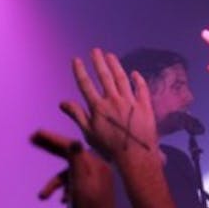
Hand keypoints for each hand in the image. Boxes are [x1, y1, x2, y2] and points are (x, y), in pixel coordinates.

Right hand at [31, 130, 122, 207]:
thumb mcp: (81, 183)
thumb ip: (77, 161)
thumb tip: (74, 142)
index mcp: (94, 164)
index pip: (70, 146)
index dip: (52, 139)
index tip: (36, 134)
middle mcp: (96, 168)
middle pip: (69, 153)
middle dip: (50, 148)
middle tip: (32, 139)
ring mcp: (95, 178)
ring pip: (69, 173)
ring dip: (55, 184)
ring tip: (43, 196)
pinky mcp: (93, 189)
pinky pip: (74, 184)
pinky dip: (66, 191)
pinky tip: (63, 203)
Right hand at [60, 49, 157, 163]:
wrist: (135, 156)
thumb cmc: (109, 148)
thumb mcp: (88, 133)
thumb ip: (77, 115)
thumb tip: (63, 102)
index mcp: (98, 107)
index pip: (86, 84)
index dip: (80, 71)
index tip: (76, 60)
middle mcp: (114, 101)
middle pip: (104, 77)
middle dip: (98, 62)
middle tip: (95, 50)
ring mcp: (130, 102)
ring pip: (122, 79)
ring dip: (115, 66)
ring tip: (110, 56)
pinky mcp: (145, 107)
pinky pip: (141, 89)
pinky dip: (138, 80)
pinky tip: (135, 73)